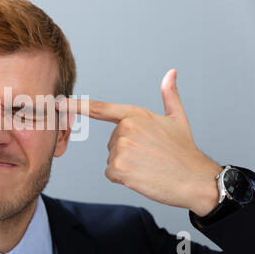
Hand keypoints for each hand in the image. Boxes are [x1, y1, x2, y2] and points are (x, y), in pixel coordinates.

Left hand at [62, 69, 222, 216]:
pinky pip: (112, 173)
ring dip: (127, 165)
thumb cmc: (185, 151)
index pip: (100, 109)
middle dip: (127, 151)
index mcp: (135, 114)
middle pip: (112, 142)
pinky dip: (125, 178)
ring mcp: (121, 149)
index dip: (77, 106)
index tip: (59, 103)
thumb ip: (169, 95)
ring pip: (112, 159)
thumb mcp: (177, 119)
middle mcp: (125, 129)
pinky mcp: (118, 168)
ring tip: (149, 166)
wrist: (195, 179)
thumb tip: (171, 73)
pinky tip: (143, 176)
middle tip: (150, 156)